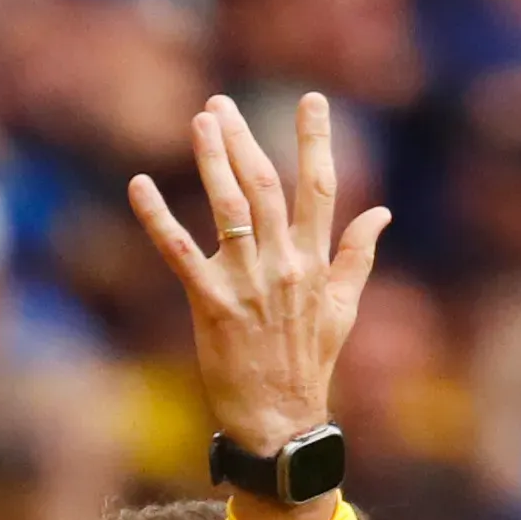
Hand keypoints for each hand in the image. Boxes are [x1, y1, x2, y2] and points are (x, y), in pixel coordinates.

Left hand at [125, 94, 384, 460]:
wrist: (280, 419)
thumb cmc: (309, 363)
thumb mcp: (343, 307)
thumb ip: (356, 255)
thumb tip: (381, 212)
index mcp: (315, 260)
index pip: (321, 188)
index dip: (316, 141)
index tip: (309, 101)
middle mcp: (283, 263)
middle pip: (267, 185)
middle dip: (245, 140)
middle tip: (221, 104)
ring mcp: (247, 282)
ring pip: (230, 207)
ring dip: (212, 161)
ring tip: (199, 122)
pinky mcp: (211, 304)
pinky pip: (179, 252)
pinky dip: (157, 218)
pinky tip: (139, 185)